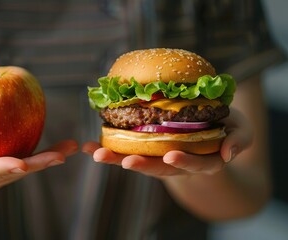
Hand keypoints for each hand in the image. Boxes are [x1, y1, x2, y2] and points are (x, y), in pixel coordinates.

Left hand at [82, 108, 251, 177]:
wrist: (208, 127)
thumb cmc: (227, 127)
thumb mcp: (242, 130)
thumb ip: (239, 141)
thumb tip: (229, 154)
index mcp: (203, 161)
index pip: (195, 165)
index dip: (184, 161)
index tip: (171, 155)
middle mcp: (178, 164)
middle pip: (159, 168)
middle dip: (142, 165)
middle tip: (125, 162)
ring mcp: (159, 157)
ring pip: (137, 161)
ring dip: (116, 158)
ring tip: (96, 153)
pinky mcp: (145, 150)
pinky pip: (124, 151)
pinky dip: (106, 149)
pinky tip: (86, 146)